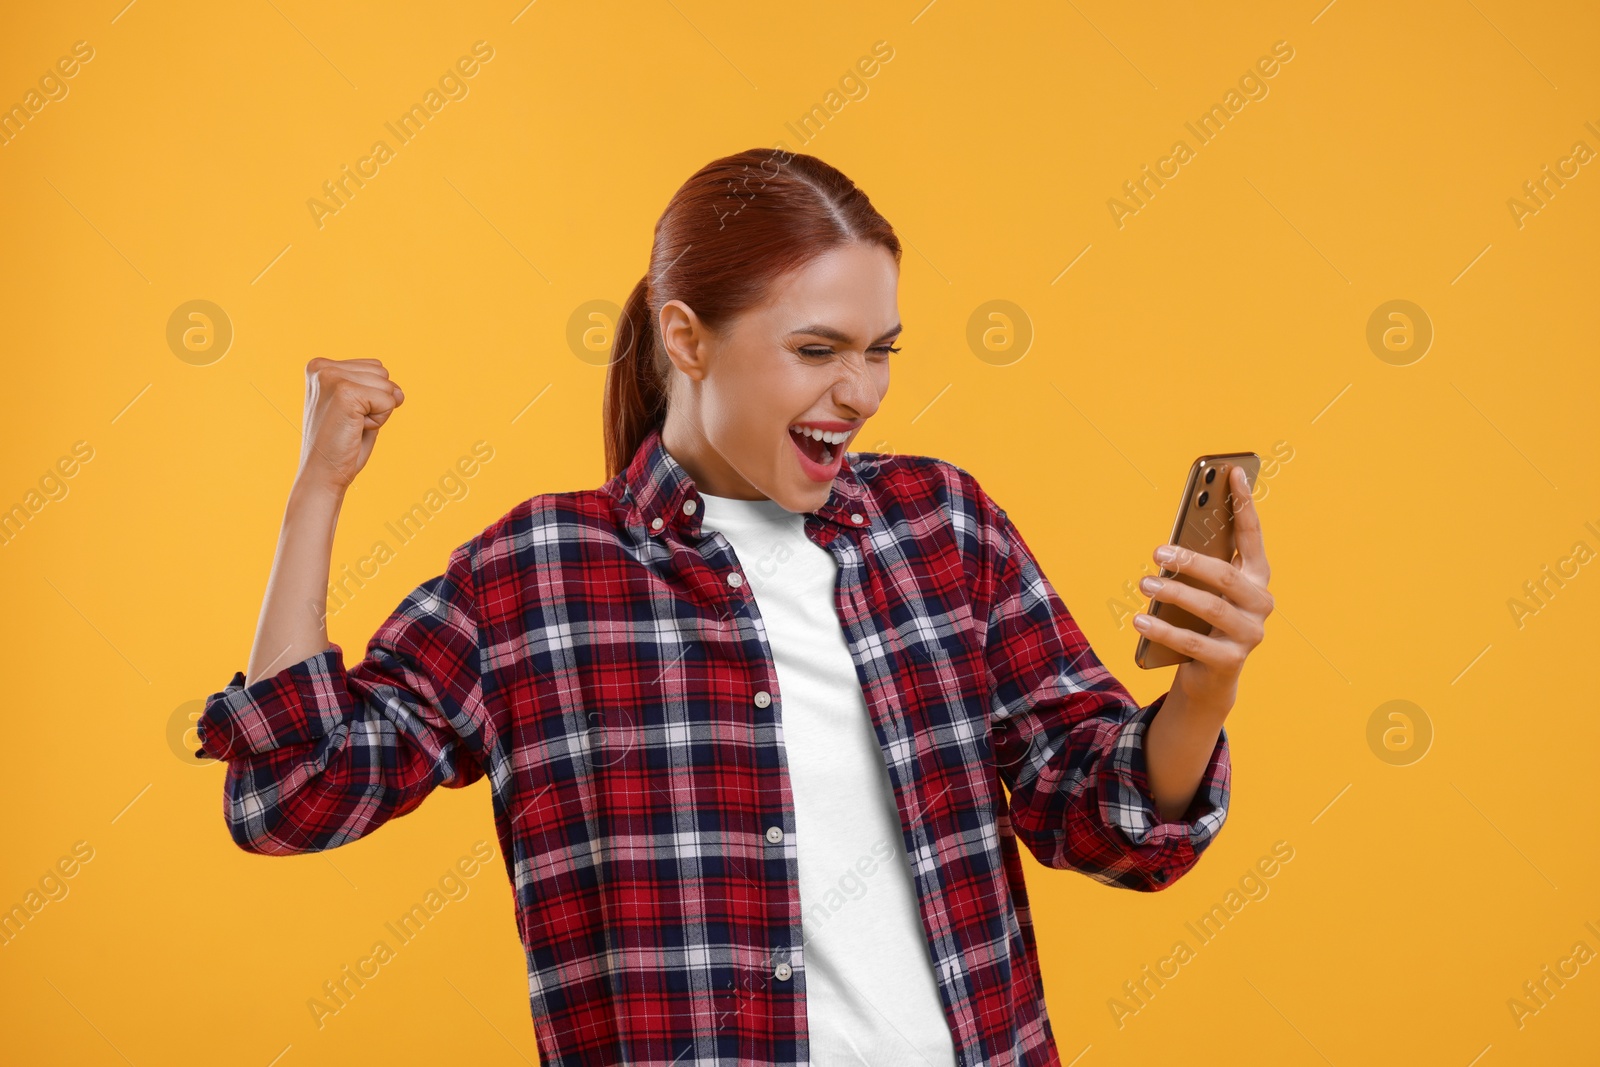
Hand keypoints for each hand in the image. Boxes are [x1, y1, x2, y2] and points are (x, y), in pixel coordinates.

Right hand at [295, 357, 405, 493]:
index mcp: (320, 366)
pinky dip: (379, 421)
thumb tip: (399, 392)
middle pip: (382, 373)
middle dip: (375, 402)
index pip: (374, 367)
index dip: (370, 397)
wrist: (322, 475)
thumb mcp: (358, 408)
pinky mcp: (345, 393)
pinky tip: (355, 430)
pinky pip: (388, 401)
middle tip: (349, 423)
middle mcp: (322, 368)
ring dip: (377, 412)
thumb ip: (377, 390)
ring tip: (350, 426)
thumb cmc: (340, 445)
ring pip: (387, 386)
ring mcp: (331, 378)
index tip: (345, 415)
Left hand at [1133, 465, 1272, 716]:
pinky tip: (1139, 619)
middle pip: (1224, 576)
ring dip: (1173, 593)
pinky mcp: (1230, 661)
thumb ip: (1197, 564)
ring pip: (1210, 608)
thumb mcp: (1201, 589)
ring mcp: (1250, 634)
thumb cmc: (1201, 618)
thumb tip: (1171, 541)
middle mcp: (1260, 603)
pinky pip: (1192, 642)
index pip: (1252, 535)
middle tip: (1157, 552)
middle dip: (1189, 561)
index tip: (1232, 472)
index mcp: (1256, 577)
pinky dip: (1163, 629)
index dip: (1244, 503)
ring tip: (1145, 583)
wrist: (1209, 675)